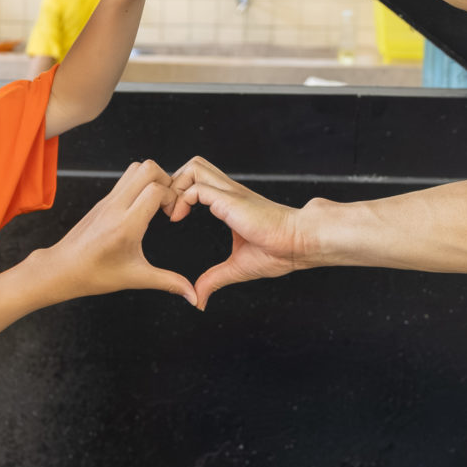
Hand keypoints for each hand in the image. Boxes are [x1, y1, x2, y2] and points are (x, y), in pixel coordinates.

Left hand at [30, 161, 196, 303]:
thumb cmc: (93, 274)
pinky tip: (142, 208)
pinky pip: (125, 180)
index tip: (173, 215)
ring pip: (135, 168)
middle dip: (166, 180)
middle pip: (147, 168)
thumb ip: (168, 282)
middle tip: (168, 203)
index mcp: (126, 224)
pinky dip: (140, 185)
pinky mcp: (103, 201)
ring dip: (152, 179)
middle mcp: (116, 206)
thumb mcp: (136, 278)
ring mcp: (108, 200)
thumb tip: (192, 295)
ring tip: (156, 203)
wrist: (62, 269)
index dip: (172, 197)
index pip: (155, 190)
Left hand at [168, 157, 317, 306]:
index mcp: (230, 203)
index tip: (173, 217)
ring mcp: (228, 193)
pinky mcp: (230, 199)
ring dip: (176, 186)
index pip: (198, 181)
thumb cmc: (279, 251)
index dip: (180, 193)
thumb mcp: (237, 267)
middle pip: (192, 166)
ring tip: (173, 211)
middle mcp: (228, 192)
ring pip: (193, 167)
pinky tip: (180, 218)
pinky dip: (182, 198)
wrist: (299, 243)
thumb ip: (214, 279)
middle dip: (173, 183)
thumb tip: (200, 300)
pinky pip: (197, 187)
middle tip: (168, 209)